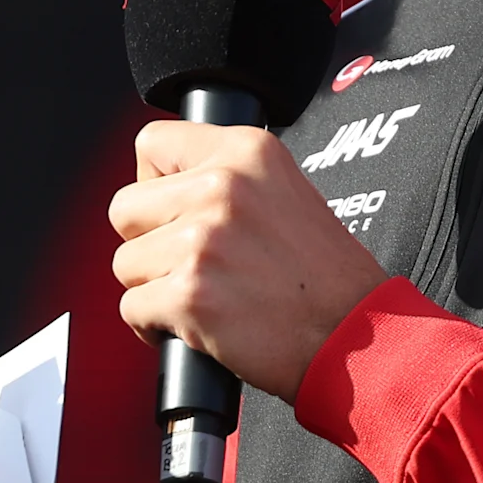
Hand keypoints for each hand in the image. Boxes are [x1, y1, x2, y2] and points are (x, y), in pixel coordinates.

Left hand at [110, 119, 387, 397]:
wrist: (358, 337)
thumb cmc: (325, 277)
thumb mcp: (284, 191)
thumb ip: (226, 178)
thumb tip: (161, 187)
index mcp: (247, 151)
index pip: (152, 145)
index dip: (153, 183)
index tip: (172, 212)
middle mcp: (222, 187)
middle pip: (125, 208)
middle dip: (147, 242)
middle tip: (190, 264)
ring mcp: (202, 241)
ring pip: (125, 262)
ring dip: (153, 287)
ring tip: (203, 297)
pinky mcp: (190, 295)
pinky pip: (131, 308)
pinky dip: (153, 326)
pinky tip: (195, 327)